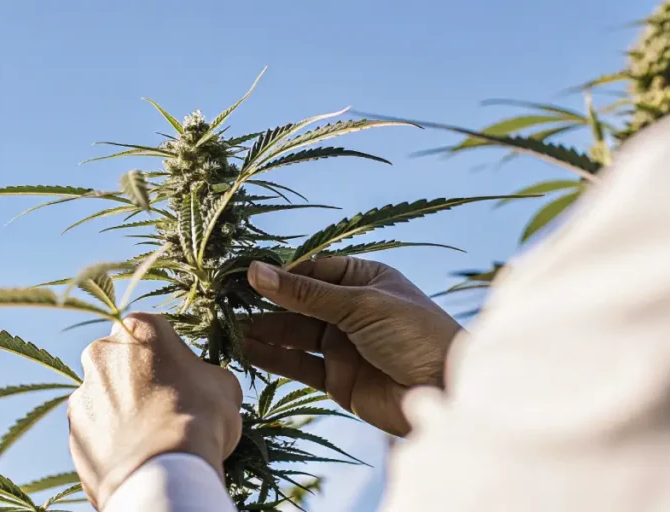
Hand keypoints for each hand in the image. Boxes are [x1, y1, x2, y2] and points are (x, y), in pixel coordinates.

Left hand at [67, 313, 242, 508]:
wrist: (164, 469)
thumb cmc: (201, 416)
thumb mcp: (223, 385)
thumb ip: (204, 374)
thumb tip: (201, 385)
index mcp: (140, 327)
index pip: (156, 335)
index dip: (172, 359)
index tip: (184, 382)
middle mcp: (101, 350)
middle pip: (123, 361)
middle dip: (139, 380)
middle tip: (165, 409)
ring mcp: (83, 390)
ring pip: (105, 396)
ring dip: (122, 410)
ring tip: (148, 438)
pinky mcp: (73, 428)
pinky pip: (95, 429)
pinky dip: (110, 439)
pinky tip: (133, 455)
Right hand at [245, 257, 460, 435]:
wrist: (446, 392)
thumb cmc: (415, 335)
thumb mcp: (360, 305)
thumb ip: (305, 293)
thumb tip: (255, 271)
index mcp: (364, 279)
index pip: (310, 270)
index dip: (279, 273)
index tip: (242, 275)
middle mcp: (350, 309)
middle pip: (297, 302)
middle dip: (264, 302)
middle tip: (223, 302)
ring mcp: (341, 344)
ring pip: (293, 333)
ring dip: (262, 330)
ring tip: (226, 328)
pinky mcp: (336, 378)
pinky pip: (297, 364)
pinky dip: (272, 358)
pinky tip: (245, 350)